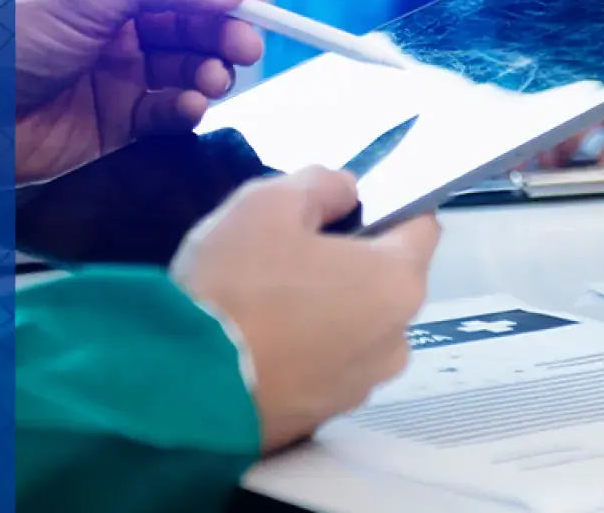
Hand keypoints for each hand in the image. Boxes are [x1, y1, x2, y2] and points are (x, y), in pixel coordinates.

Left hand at [14, 0, 265, 183]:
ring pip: (190, 61)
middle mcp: (117, 15)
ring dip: (210, 69)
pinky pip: (171, 105)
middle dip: (225, 28)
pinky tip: (188, 107)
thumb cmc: (5, 43)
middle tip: (245, 47)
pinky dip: (187, 106)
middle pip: (195, 13)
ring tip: (212, 81)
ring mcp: (120, 65)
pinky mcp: (120, 114)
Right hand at [172, 168, 439, 450]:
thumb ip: (320, 185)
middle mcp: (396, 339)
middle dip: (349, 264)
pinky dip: (304, 353)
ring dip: (326, 312)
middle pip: (385, 281)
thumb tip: (346, 191)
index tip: (343, 208)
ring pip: (355, 328)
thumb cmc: (236, 286)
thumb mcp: (267, 204)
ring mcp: (362, 386)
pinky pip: (325, 368)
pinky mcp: (323, 417)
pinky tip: (258, 344)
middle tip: (287, 255)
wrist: (183, 391)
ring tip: (266, 304)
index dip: (386, 208)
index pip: (420, 227)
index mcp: (398, 282)